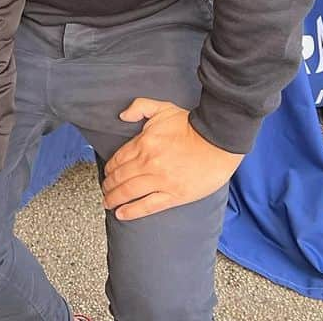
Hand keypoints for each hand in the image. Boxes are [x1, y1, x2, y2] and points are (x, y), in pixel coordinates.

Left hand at [102, 98, 243, 220]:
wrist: (217, 142)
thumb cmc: (190, 125)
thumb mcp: (161, 108)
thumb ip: (139, 107)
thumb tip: (122, 115)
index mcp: (143, 143)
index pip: (118, 158)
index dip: (109, 167)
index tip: (106, 173)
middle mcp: (148, 163)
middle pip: (121, 177)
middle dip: (108, 185)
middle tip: (104, 190)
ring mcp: (161, 181)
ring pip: (130, 192)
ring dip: (115, 198)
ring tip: (108, 202)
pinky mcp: (174, 195)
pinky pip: (148, 206)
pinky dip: (132, 211)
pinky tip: (121, 214)